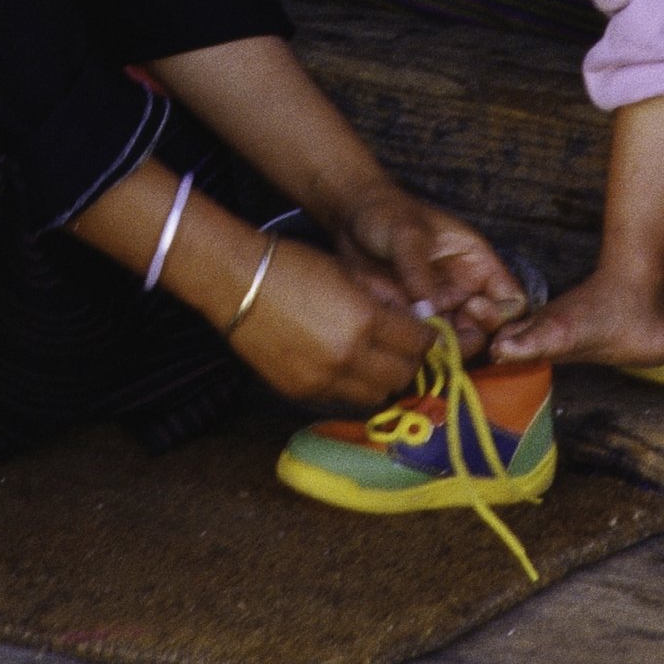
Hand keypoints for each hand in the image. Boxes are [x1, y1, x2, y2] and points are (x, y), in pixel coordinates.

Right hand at [225, 233, 429, 409]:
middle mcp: (348, 358)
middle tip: (403, 346)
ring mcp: (323, 380)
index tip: (423, 330)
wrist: (237, 281)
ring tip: (374, 358)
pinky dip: (352, 386)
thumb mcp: (347, 273)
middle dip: (409, 360)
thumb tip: (409, 319)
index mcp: (364, 321)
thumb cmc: (293, 264)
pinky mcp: (300, 393)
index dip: (426, 337)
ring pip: (375, 396)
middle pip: (402, 376)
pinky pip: (342, 398)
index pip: (417, 344)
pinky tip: (344, 364)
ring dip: (382, 379)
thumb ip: (382, 300)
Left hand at [335, 182, 528, 346]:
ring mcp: (439, 310)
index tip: (474, 311)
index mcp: (477, 264)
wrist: (349, 221)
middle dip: (471, 342)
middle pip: (485, 332)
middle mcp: (463, 292)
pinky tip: (402, 344)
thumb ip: (418, 271)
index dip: (501, 315)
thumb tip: (427, 313)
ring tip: (419, 341)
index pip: (511, 301)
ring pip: (456, 347)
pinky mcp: (413, 323)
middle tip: (443, 339)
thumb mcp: (406, 234)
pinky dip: (418, 354)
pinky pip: (425, 348)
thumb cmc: (386, 214)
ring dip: (442, 352)